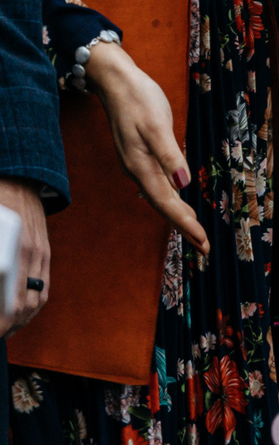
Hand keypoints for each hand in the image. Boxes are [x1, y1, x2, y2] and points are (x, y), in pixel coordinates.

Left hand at [0, 177, 47, 334]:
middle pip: (27, 304)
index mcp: (17, 250)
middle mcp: (32, 254)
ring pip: (38, 298)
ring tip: (7, 330)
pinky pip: (43, 285)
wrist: (19, 178)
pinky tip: (21, 312)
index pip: (13, 301)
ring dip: (23, 319)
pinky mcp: (44, 251)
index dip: (3, 322)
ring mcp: (41, 253)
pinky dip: (33, 304)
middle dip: (10, 326)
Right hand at [84, 42, 208, 257]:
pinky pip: (157, 184)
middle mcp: (138, 170)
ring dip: (177, 214)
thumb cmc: (139, 100)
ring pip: (160, 196)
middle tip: (204, 246)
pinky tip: (177, 199)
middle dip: (183, 225)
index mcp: (142, 167)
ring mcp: (138, 164)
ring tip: (194, 231)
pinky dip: (170, 197)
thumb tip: (183, 183)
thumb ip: (170, 154)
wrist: (117, 82)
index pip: (167, 203)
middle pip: (163, 205)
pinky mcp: (141, 155)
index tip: (202, 242)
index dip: (185, 223)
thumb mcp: (157, 125)